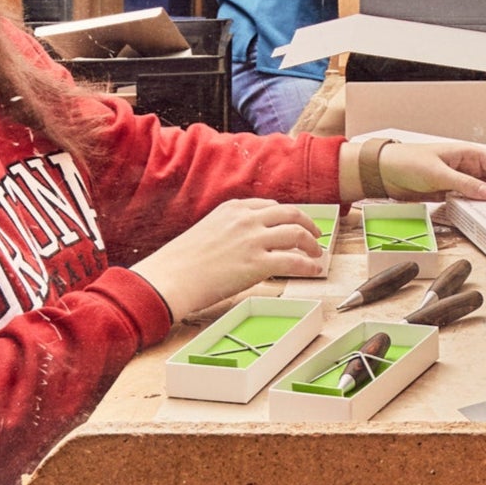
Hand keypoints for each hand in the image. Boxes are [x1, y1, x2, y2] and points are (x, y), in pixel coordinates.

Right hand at [131, 198, 323, 319]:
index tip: (294, 223)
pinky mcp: (258, 264)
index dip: (287, 215)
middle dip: (307, 223)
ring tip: (316, 253)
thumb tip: (247, 243)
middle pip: (290, 214)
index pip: (270, 205)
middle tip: (315, 235)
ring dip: (311, 243)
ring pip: (296, 233)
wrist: (169, 278)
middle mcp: (246, 219)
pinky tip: (313, 270)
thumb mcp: (207, 231)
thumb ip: (230, 229)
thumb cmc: (181, 262)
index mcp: (233, 207)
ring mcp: (253, 240)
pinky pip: (293, 261)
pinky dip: (307, 265)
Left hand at [378, 143, 485, 201]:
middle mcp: (467, 166)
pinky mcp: (450, 192)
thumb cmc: (407, 161)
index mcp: (467, 153)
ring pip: (485, 191)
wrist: (384, 172)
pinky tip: (485, 216)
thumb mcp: (438, 173)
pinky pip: (471, 200)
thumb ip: (464, 184)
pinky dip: (479, 208)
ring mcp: (459, 180)